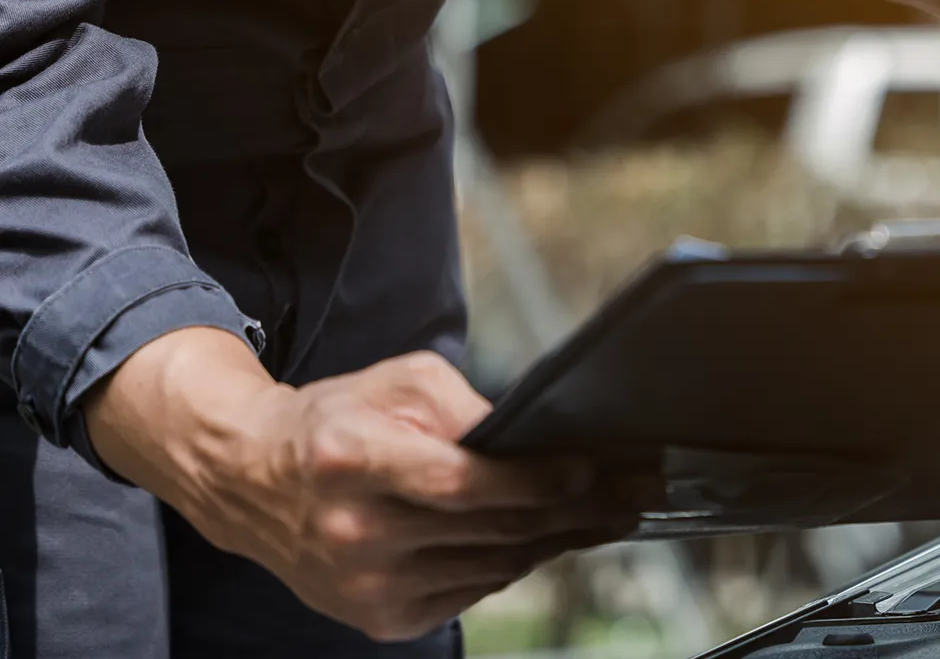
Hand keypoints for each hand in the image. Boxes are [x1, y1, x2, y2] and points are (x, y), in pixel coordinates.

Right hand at [85, 329, 648, 641]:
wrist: (248, 481)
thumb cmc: (331, 423)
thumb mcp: (397, 384)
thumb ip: (468, 409)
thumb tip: (538, 444)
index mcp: (352, 461)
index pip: (463, 482)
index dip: (535, 480)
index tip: (589, 470)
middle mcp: (355, 531)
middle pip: (491, 529)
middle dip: (573, 510)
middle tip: (628, 492)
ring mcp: (365, 584)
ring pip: (492, 565)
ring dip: (554, 540)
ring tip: (602, 515)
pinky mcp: (378, 617)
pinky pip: (471, 591)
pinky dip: (510, 563)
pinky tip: (541, 539)